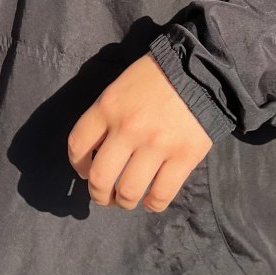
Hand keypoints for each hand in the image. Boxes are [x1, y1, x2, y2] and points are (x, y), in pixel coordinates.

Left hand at [67, 52, 212, 211]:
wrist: (198, 70)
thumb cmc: (156, 76)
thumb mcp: (121, 87)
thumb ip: (106, 116)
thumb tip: (98, 151)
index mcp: (108, 107)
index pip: (78, 145)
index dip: (77, 165)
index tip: (85, 172)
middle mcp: (128, 128)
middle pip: (100, 177)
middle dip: (98, 194)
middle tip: (104, 197)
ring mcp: (156, 145)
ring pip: (128, 192)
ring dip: (123, 202)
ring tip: (126, 200)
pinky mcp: (183, 157)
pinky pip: (161, 194)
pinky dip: (152, 204)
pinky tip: (150, 201)